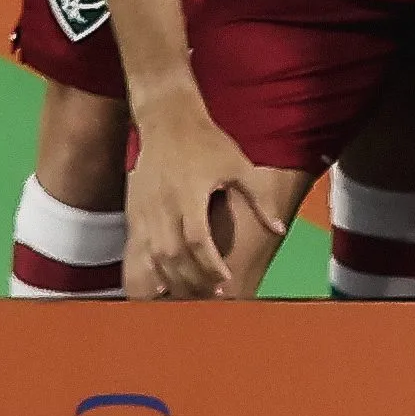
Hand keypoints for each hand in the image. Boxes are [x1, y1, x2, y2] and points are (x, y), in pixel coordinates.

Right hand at [126, 90, 281, 297]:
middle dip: (191, 279)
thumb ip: (259, 200)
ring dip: (172, 279)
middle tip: (212, 295)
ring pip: (153, 256)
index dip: (210, 265)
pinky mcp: (135, 213)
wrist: (168, 120)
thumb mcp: (240, 166)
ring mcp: (145, 212)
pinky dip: (148, 270)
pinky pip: (138, 250)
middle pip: (173, 256)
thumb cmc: (208, 142)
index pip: (197, 241)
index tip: (225, 281)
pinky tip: (162, 285)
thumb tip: (279, 230)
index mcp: (190, 196)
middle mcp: (163, 207)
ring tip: (192, 294)